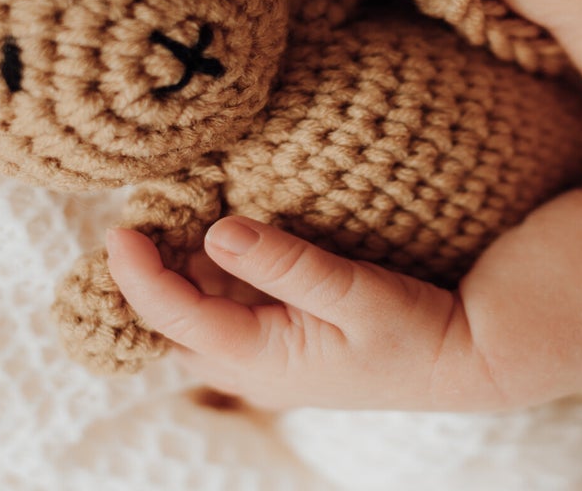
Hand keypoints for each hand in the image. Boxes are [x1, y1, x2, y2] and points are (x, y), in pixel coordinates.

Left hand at [106, 218, 504, 409]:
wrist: (463, 360)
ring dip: (179, 271)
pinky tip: (216, 236)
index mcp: (262, 360)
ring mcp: (265, 358)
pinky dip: (212, 274)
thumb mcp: (356, 292)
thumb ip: (286, 263)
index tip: (118, 229)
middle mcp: (252, 368)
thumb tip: (218, 230)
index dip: (137, 275)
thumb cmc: (416, 332)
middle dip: (146, 275)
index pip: (175, 317)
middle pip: (171, 323)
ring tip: (173, 215)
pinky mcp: (281, 342)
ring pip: (196, 316)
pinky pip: (226, 309)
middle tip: (141, 215)